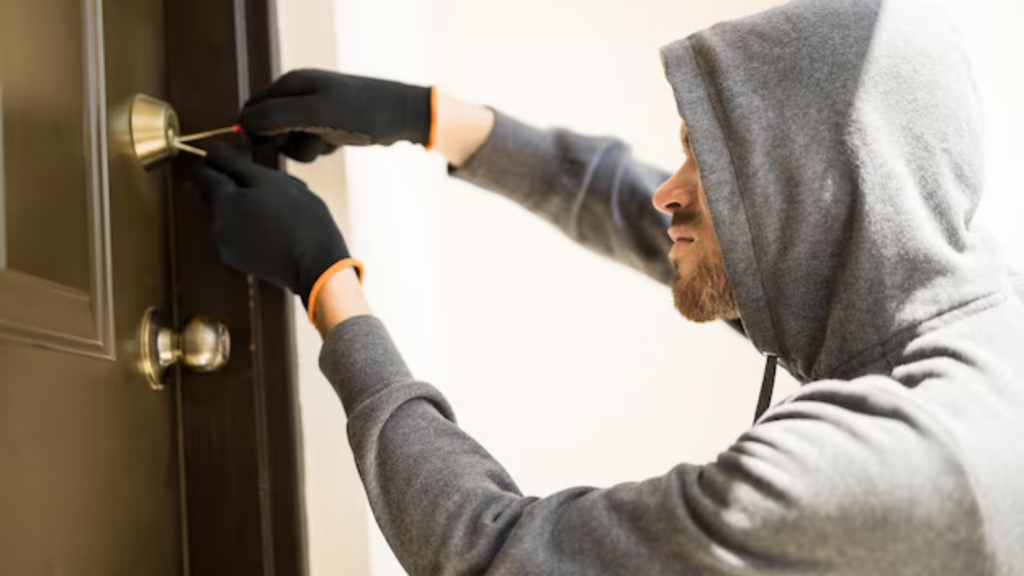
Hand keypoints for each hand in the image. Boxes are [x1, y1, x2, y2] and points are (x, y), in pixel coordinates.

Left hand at [192, 144, 351, 307]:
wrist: (317, 266)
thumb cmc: (300, 218)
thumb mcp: (271, 181)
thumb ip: (236, 164)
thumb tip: (212, 151)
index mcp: (221, 202)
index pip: (201, 171)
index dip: (220, 159)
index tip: (245, 158)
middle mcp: (214, 225)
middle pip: (208, 192)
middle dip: (231, 181)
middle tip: (265, 182)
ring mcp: (224, 245)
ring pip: (221, 211)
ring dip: (239, 202)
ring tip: (272, 205)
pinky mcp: (237, 259)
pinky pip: (231, 230)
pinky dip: (244, 221)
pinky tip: (271, 224)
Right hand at [240, 69, 433, 161]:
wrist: (404, 116)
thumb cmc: (362, 114)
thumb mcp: (316, 116)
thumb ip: (276, 117)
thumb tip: (245, 125)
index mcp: (291, 83)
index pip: (251, 111)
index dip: (256, 136)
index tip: (272, 154)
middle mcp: (299, 92)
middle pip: (268, 127)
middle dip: (283, 144)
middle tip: (308, 148)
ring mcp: (315, 107)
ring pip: (290, 139)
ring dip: (305, 149)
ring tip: (328, 143)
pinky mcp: (329, 122)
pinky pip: (310, 142)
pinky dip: (320, 148)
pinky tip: (337, 144)